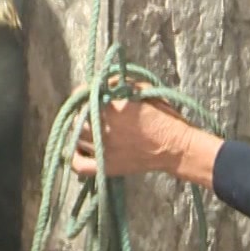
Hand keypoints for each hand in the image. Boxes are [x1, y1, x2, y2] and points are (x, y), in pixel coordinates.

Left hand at [71, 96, 219, 185]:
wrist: (176, 147)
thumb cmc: (164, 116)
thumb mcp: (143, 89)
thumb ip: (119, 83)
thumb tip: (102, 83)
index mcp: (110, 107)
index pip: (82, 95)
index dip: (84, 91)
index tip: (90, 91)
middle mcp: (102, 128)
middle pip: (77, 116)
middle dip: (83, 110)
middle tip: (92, 109)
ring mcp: (102, 150)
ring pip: (75, 137)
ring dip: (80, 129)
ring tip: (89, 127)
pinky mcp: (105, 167)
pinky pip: (79, 165)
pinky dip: (73, 156)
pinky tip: (78, 148)